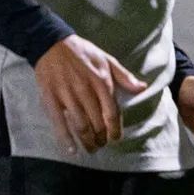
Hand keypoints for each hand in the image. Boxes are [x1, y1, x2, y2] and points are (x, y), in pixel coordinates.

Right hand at [34, 36, 148, 153]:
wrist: (51, 43)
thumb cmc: (82, 52)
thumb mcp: (107, 60)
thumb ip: (124, 76)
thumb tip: (142, 88)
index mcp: (102, 82)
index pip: (112, 113)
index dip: (115, 129)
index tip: (116, 138)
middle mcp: (86, 91)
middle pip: (97, 123)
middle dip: (101, 138)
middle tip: (102, 144)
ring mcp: (67, 96)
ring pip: (80, 126)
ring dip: (88, 141)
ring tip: (91, 148)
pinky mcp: (51, 99)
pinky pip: (59, 123)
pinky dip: (66, 140)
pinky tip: (72, 151)